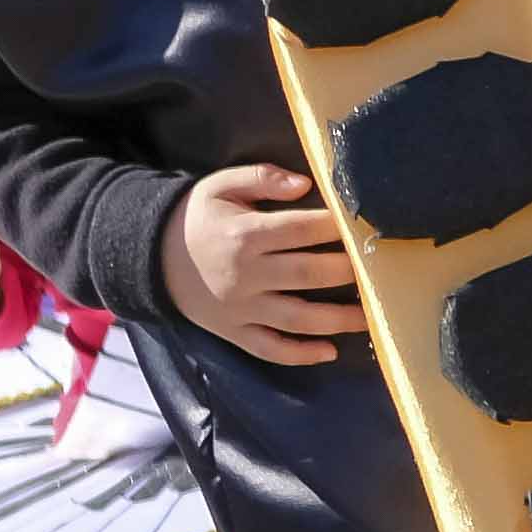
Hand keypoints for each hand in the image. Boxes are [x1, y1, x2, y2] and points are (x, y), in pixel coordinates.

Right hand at [165, 163, 361, 366]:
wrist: (150, 256)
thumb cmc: (199, 218)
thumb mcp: (222, 186)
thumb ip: (261, 178)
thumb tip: (305, 183)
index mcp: (246, 234)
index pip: (302, 230)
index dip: (338, 227)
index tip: (368, 225)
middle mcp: (246, 274)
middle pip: (308, 274)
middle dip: (348, 272)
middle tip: (381, 270)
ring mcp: (240, 308)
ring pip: (297, 318)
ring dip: (338, 320)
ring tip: (372, 317)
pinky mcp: (233, 331)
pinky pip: (269, 348)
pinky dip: (298, 354)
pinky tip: (329, 352)